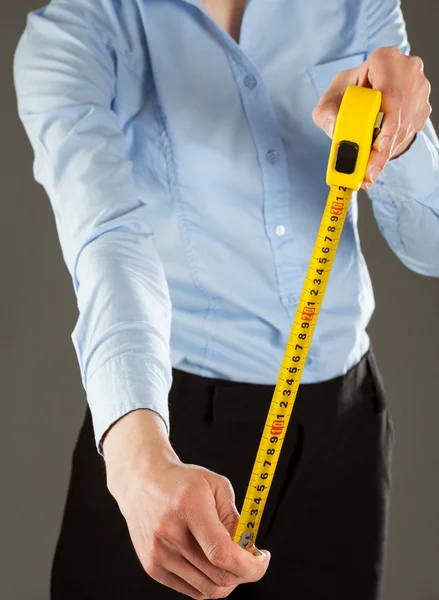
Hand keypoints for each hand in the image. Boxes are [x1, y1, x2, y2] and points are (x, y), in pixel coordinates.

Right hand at [103, 409, 270, 598]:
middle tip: (252, 560)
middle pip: (218, 577)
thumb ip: (235, 518)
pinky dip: (209, 583)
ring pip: (207, 589)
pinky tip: (212, 564)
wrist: (142, 482)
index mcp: (190, 508)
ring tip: (231, 560)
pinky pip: (192, 591)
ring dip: (228, 581)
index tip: (262, 559)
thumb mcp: (216, 485)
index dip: (249, 566)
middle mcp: (170, 534)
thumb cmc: (182, 482)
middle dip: (245, 574)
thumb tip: (249, 549)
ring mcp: (159, 554)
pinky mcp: (152, 567)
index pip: (222, 553)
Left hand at [312, 46, 431, 189]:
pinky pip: (408, 133)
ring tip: (369, 173)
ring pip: (405, 128)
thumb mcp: (330, 99)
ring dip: (387, 154)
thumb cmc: (348, 93)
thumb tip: (334, 125)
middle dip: (384, 148)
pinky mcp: (420, 110)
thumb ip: (326, 112)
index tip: (378, 145)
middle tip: (370, 170)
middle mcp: (408, 72)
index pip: (391, 93)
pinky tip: (377, 163)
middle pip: (399, 115)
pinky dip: (391, 151)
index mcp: (385, 60)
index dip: (387, 122)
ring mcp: (418, 91)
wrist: (365, 94)